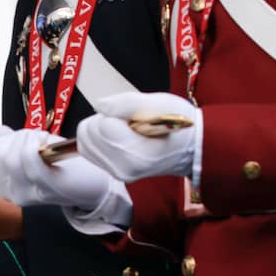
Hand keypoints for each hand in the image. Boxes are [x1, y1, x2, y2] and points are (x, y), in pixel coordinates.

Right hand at [0, 125, 115, 209]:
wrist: (94, 182)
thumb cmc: (64, 164)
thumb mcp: (29, 149)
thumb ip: (5, 142)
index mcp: (3, 184)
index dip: (6, 139)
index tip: (26, 140)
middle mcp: (11, 193)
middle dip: (18, 137)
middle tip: (38, 140)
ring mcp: (27, 194)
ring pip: (12, 156)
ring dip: (30, 139)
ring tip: (45, 143)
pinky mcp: (46, 188)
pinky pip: (29, 158)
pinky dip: (37, 144)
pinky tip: (48, 145)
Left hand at [76, 91, 201, 181]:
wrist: (191, 147)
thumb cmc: (179, 123)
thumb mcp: (160, 103)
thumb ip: (127, 103)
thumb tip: (99, 105)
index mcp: (136, 153)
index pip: (102, 125)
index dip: (115, 113)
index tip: (134, 116)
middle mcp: (122, 168)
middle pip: (88, 133)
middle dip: (104, 120)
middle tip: (129, 122)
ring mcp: (116, 173)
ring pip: (84, 141)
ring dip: (99, 129)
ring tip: (125, 129)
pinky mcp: (112, 172)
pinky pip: (88, 150)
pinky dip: (98, 139)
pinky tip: (118, 136)